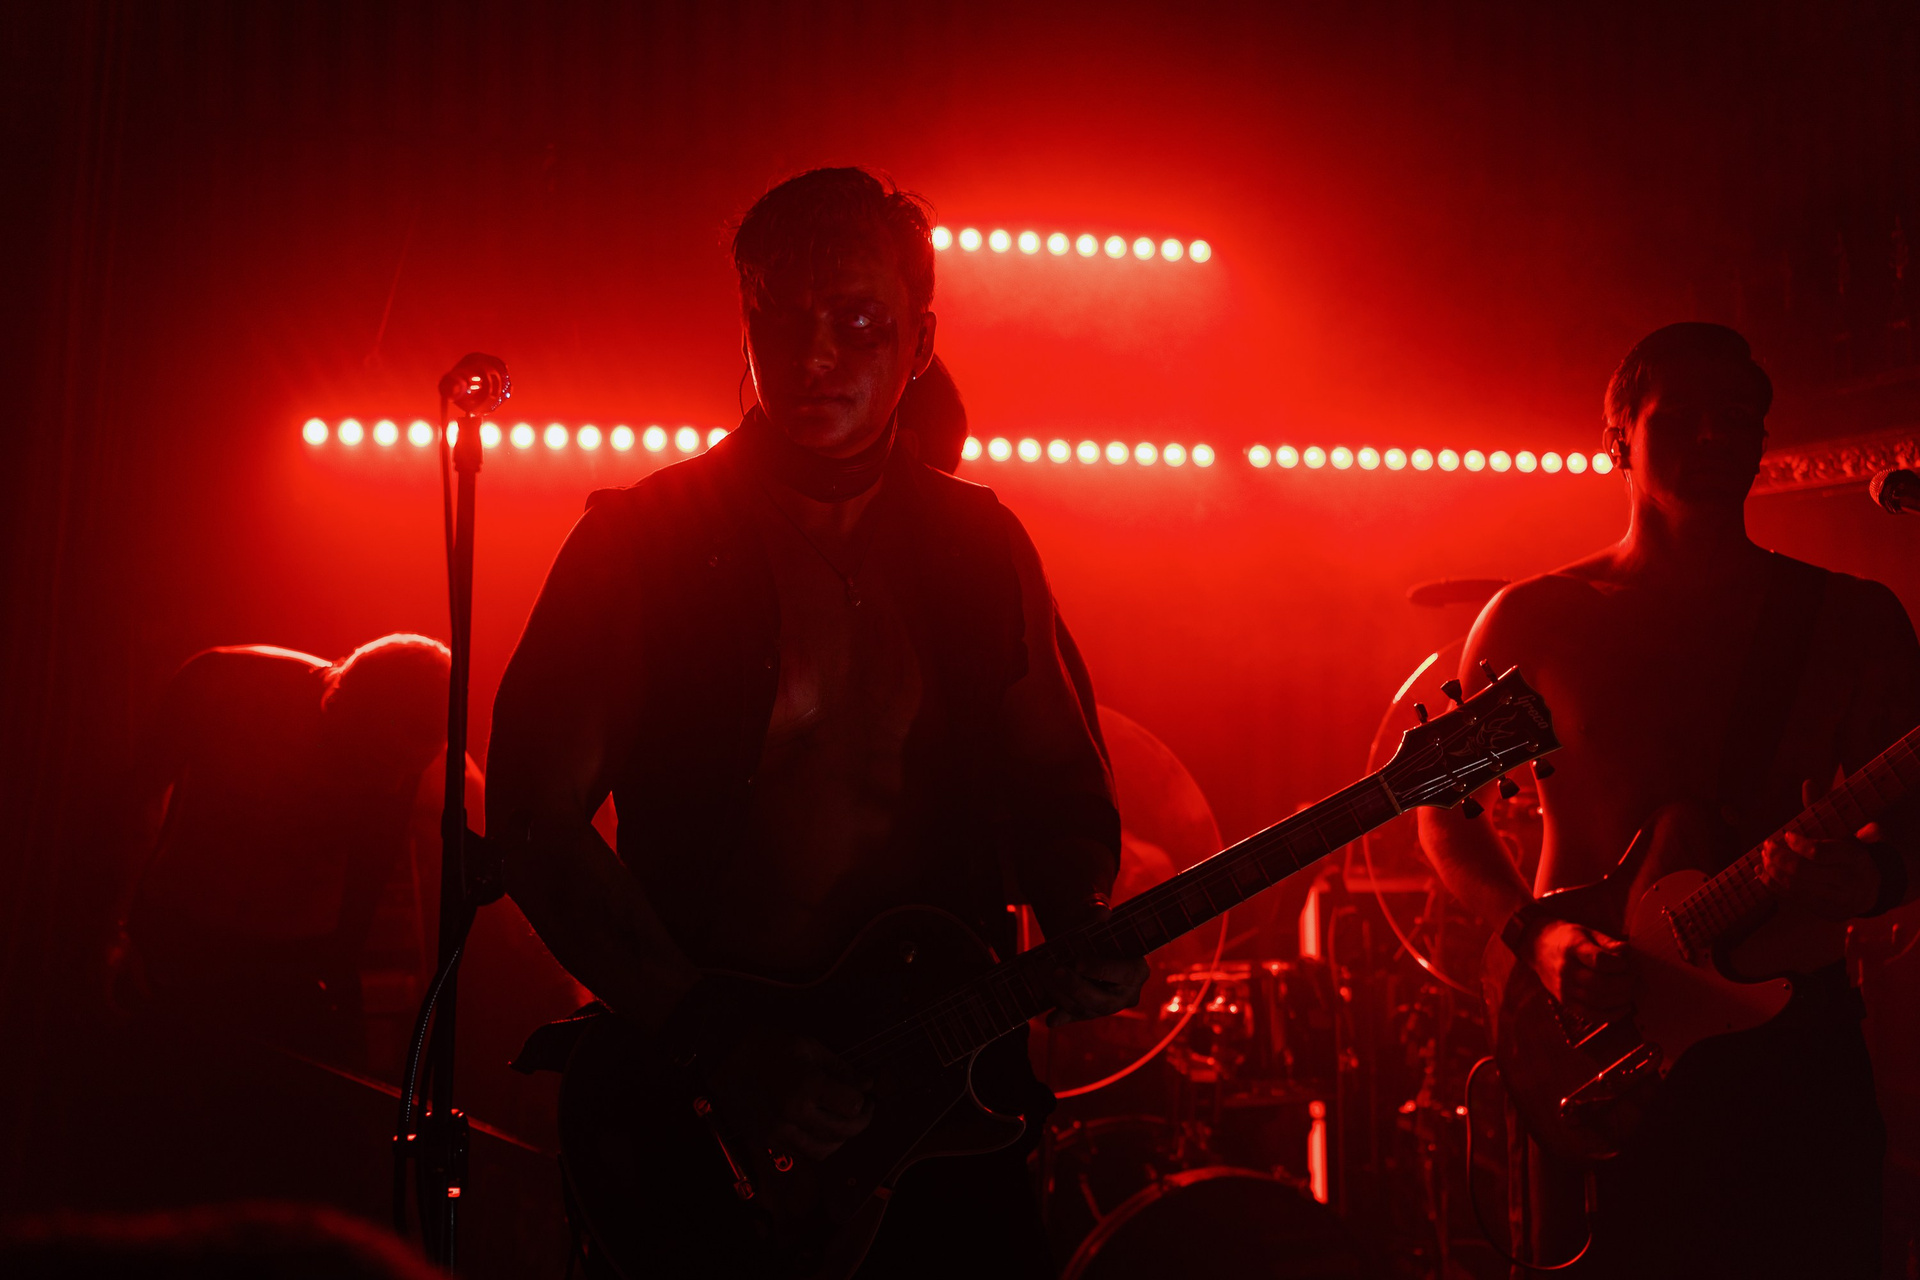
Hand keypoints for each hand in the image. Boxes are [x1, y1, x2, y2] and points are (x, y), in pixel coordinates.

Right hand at [705, 1031, 872, 1161]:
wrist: (721, 1059)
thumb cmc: (765, 1045)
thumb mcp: (807, 1046)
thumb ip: (839, 1067)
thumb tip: (865, 1083)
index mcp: (806, 1086)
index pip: (852, 1105)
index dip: (864, 1098)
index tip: (865, 1090)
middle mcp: (794, 1114)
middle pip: (844, 1130)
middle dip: (861, 1121)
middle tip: (865, 1108)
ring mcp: (780, 1131)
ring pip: (825, 1149)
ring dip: (842, 1138)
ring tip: (845, 1121)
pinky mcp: (769, 1140)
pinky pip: (803, 1153)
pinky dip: (820, 1144)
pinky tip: (822, 1128)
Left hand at [1041, 909, 1150, 1027]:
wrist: (1079, 939)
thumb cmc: (1091, 926)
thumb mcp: (1092, 913)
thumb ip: (1097, 911)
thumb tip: (1102, 913)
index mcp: (1137, 970)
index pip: (1126, 973)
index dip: (1102, 970)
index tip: (1078, 962)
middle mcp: (1126, 994)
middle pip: (1104, 1001)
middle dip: (1077, 987)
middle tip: (1056, 971)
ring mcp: (1107, 1007)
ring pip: (1085, 1010)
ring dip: (1061, 995)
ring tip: (1043, 974)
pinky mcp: (1087, 1012)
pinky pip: (1073, 1018)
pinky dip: (1061, 1018)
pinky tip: (1050, 1019)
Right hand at [1528, 919, 1631, 1014]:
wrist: (1536, 947)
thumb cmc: (1566, 938)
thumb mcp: (1586, 932)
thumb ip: (1607, 942)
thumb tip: (1627, 951)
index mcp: (1571, 948)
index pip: (1599, 961)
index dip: (1619, 964)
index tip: (1626, 962)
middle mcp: (1566, 970)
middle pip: (1601, 984)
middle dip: (1624, 983)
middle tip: (1634, 978)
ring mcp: (1564, 989)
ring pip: (1598, 1001)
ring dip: (1621, 998)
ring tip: (1630, 990)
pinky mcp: (1565, 1002)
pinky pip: (1592, 1015)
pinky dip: (1611, 1015)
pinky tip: (1624, 1007)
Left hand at [1758, 780, 1883, 919]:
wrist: (1873, 888)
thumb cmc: (1852, 853)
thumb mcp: (1843, 830)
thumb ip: (1823, 809)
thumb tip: (1808, 783)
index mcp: (1855, 858)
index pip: (1821, 853)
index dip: (1799, 844)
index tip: (1786, 835)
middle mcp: (1847, 882)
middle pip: (1804, 872)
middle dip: (1780, 858)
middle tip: (1767, 846)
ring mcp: (1836, 900)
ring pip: (1796, 887)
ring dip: (1773, 871)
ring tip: (1763, 857)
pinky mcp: (1824, 911)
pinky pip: (1794, 900)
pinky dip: (1773, 885)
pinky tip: (1760, 872)